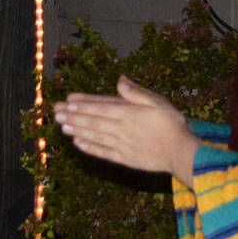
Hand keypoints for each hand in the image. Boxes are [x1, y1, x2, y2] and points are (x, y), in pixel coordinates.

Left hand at [53, 76, 202, 184]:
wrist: (181, 152)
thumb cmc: (172, 124)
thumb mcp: (158, 101)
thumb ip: (136, 92)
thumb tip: (119, 80)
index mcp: (129, 113)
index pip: (100, 108)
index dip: (82, 105)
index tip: (67, 102)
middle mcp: (121, 129)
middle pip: (93, 121)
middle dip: (73, 116)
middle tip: (56, 112)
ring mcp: (122, 145)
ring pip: (95, 136)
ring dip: (77, 130)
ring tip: (61, 126)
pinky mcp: (125, 158)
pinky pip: (104, 152)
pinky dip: (90, 148)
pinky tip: (78, 144)